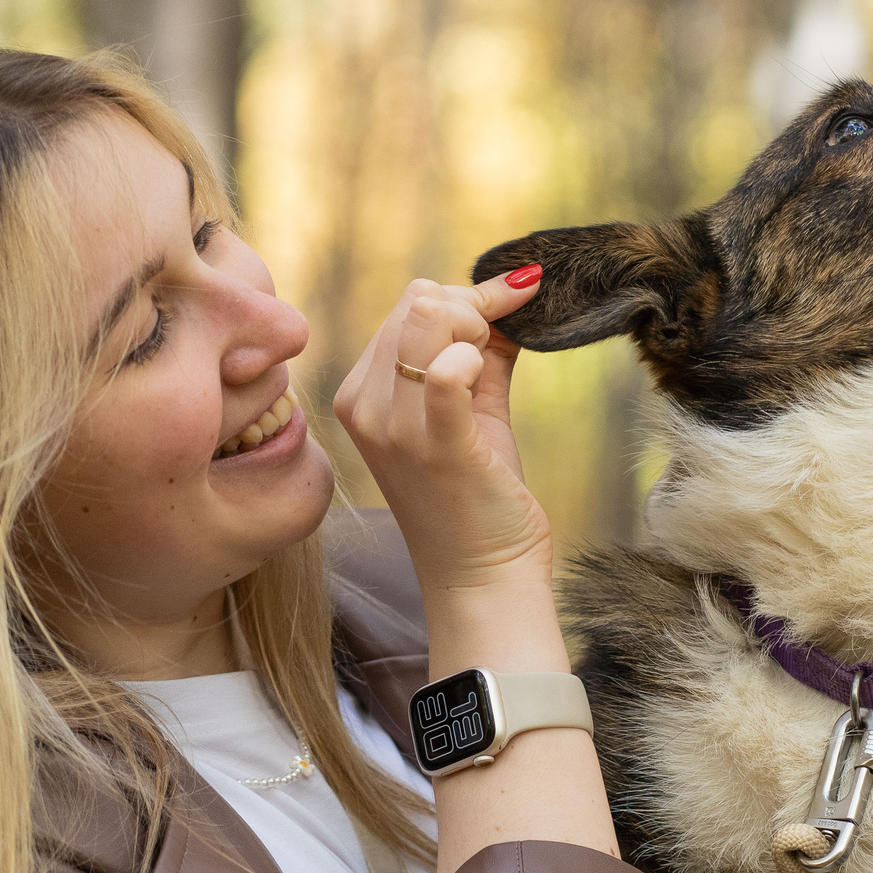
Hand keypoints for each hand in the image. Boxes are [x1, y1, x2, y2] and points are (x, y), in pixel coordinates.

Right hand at [334, 267, 551, 598]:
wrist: (482, 579)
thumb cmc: (478, 498)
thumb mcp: (473, 411)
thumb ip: (482, 352)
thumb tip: (513, 293)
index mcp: (360, 395)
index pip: (409, 304)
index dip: (467, 301)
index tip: (507, 314)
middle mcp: (364, 406)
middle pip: (418, 300)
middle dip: (473, 311)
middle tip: (495, 356)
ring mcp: (393, 426)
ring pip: (428, 314)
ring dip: (477, 329)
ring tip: (487, 375)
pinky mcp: (436, 445)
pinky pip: (449, 371)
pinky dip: (476, 359)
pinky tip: (485, 381)